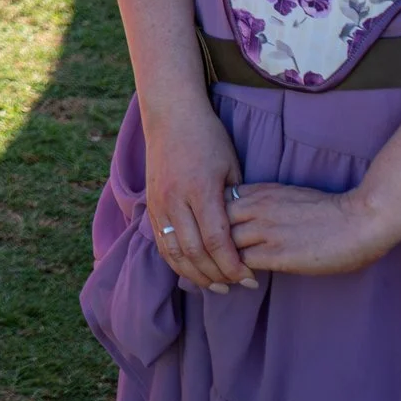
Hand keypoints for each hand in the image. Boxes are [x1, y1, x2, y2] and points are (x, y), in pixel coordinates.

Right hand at [140, 100, 256, 293]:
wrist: (171, 114)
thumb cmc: (208, 137)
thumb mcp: (231, 166)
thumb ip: (235, 202)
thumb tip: (244, 235)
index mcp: (200, 189)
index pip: (217, 241)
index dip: (233, 265)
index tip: (250, 278)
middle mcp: (175, 199)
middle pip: (195, 252)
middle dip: (218, 275)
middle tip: (237, 285)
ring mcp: (159, 203)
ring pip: (174, 253)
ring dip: (195, 275)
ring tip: (216, 286)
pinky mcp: (150, 204)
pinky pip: (161, 242)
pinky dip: (176, 262)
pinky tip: (192, 270)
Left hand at [227, 181, 399, 276]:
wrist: (361, 220)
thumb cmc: (332, 211)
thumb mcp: (291, 196)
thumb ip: (268, 204)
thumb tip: (252, 219)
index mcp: (261, 191)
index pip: (216, 201)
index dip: (210, 219)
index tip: (213, 234)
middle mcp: (257, 207)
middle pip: (211, 221)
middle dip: (207, 240)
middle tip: (211, 258)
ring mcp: (265, 230)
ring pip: (222, 245)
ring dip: (220, 261)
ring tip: (224, 274)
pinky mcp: (277, 254)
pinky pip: (240, 264)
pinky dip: (237, 273)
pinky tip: (244, 281)